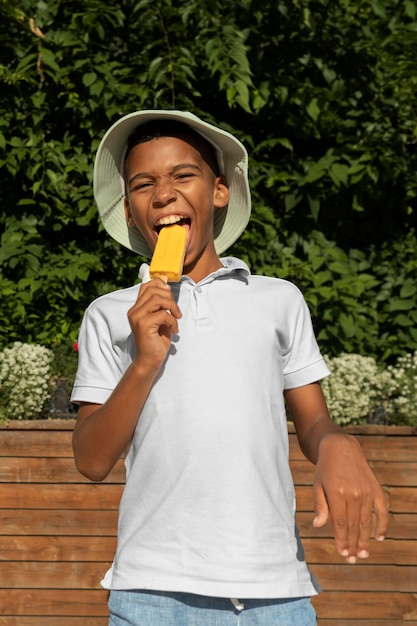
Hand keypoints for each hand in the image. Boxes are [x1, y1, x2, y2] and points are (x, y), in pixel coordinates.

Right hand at [128, 279, 181, 370]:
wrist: (149, 360)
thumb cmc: (156, 341)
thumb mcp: (159, 319)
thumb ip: (160, 306)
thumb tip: (166, 287)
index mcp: (137, 308)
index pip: (146, 286)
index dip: (160, 284)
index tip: (170, 294)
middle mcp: (134, 311)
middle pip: (153, 291)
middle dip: (169, 297)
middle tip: (176, 310)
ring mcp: (137, 317)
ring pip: (158, 299)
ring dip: (172, 307)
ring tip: (177, 317)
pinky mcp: (144, 325)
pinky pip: (163, 314)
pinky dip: (173, 321)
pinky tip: (174, 329)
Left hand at [312, 432, 388, 562]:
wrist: (340, 447)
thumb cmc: (325, 468)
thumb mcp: (317, 485)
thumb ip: (320, 506)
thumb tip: (318, 526)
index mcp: (337, 494)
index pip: (341, 524)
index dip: (342, 541)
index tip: (343, 554)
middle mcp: (354, 494)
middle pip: (354, 526)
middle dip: (353, 545)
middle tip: (352, 560)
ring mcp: (366, 492)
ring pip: (367, 521)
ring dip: (365, 539)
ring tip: (363, 554)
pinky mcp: (375, 489)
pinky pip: (382, 511)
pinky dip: (382, 525)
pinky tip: (379, 538)